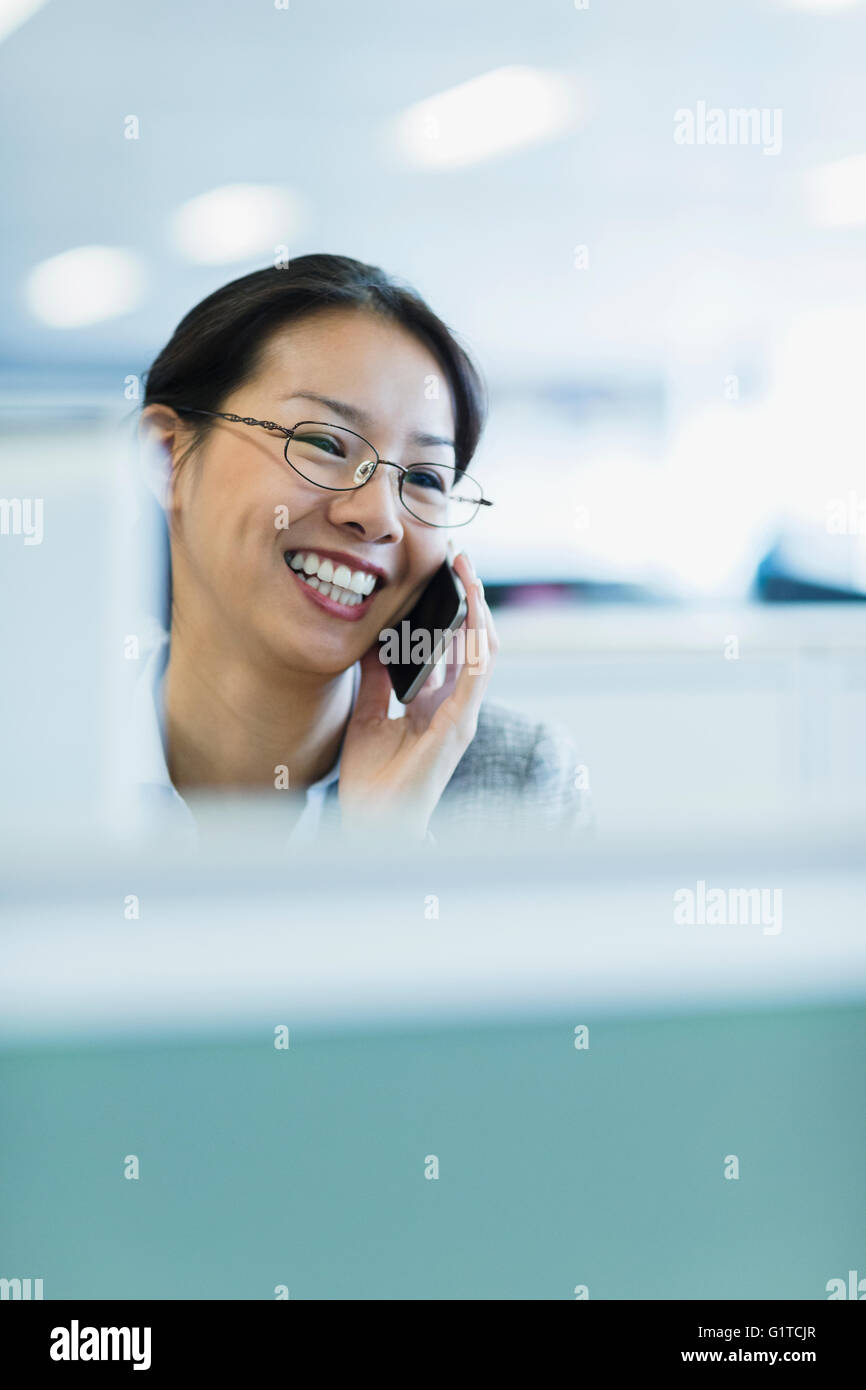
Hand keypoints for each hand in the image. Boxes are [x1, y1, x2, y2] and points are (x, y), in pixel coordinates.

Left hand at [337, 551, 498, 840]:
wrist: (372, 826)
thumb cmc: (372, 781)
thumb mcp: (367, 715)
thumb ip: (376, 679)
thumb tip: (373, 640)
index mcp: (436, 704)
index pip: (454, 647)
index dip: (455, 610)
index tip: (444, 574)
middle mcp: (455, 707)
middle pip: (474, 642)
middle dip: (472, 599)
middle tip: (461, 561)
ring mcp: (461, 717)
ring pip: (482, 652)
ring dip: (479, 611)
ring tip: (469, 574)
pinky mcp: (457, 729)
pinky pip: (474, 679)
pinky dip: (474, 646)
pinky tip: (470, 617)